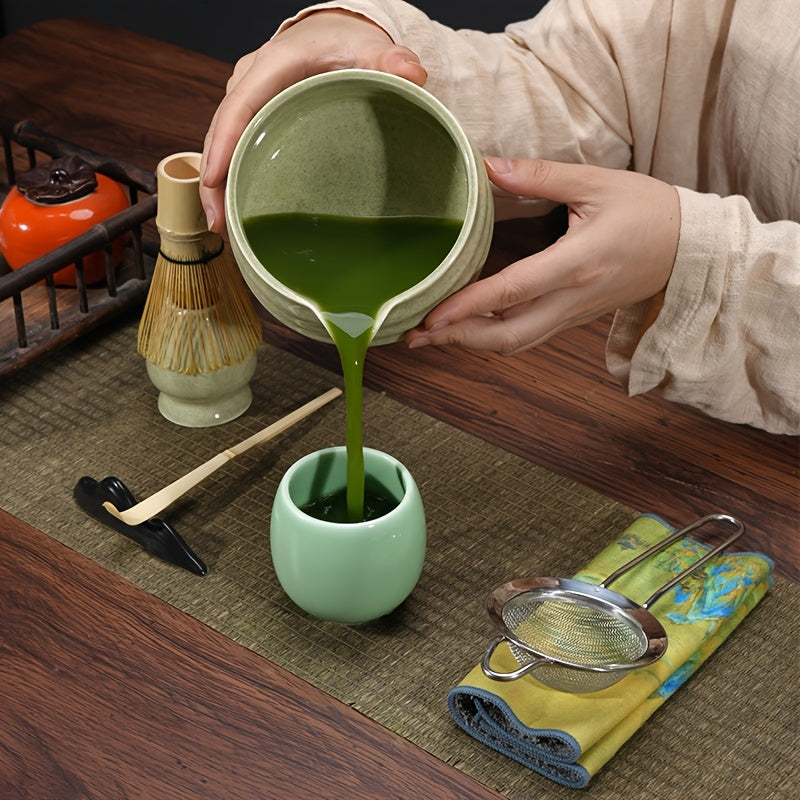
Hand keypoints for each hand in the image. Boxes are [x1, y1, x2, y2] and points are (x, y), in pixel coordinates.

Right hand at [199, 10, 426, 231]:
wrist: (335, 34)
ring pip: (224, 144)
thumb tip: (411, 73)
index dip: (224, 145)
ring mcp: (249, 102)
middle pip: (222, 133)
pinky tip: (237, 213)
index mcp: (272, 66)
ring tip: (223, 228)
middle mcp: (251, 83)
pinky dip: (232, 179)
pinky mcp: (255, 119)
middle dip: (214, 180)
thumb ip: (391, 60)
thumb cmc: (346, 42)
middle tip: (219, 224)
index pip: (239, 107)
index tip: (215, 180)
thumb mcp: (368, 48)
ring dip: (219, 185)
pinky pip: (235, 148)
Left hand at [405, 157, 679, 353]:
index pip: (511, 291)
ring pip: (516, 342)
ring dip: (472, 344)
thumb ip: (538, 176)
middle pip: (507, 336)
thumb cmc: (648, 210)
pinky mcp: (575, 318)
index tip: (430, 317)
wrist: (691, 249)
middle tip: (416, 335)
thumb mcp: (596, 182)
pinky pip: (528, 337)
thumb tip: (488, 167)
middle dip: (458, 340)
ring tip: (432, 336)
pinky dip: (494, 338)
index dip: (467, 307)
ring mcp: (574, 314)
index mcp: (576, 263)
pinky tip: (469, 329)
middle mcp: (572, 298)